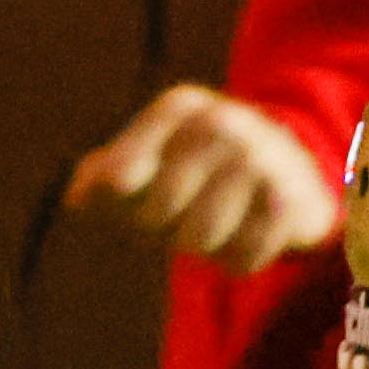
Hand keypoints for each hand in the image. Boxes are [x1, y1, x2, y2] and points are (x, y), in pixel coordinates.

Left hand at [70, 81, 344, 269]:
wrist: (292, 165)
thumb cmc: (200, 167)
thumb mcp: (153, 155)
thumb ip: (104, 174)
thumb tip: (77, 200)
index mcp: (179, 107)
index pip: (120, 176)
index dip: (121, 200)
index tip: (134, 196)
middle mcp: (221, 123)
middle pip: (157, 211)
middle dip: (162, 227)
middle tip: (180, 217)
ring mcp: (261, 161)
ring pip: (200, 238)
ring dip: (203, 246)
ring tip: (215, 227)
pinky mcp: (292, 201)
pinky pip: (242, 259)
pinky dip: (238, 261)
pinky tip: (246, 239)